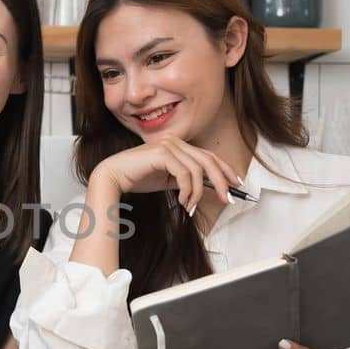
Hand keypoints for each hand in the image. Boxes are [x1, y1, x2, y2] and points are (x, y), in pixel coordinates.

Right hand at [93, 137, 242, 214]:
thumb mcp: (168, 180)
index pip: (208, 155)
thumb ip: (186, 180)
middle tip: (228, 199)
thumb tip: (208, 187)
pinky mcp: (162, 153)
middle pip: (208, 160)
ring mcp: (168, 145)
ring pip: (197, 170)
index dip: (225, 169)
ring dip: (198, 192)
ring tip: (190, 206)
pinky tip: (182, 201)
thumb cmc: (137, 178)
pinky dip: (187, 190)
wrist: (113, 176)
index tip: (236, 183)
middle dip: (221, 181)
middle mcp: (175, 141)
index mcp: (178, 145)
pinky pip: (184, 174)